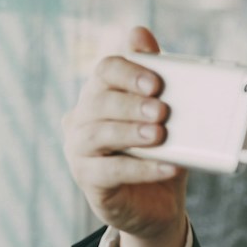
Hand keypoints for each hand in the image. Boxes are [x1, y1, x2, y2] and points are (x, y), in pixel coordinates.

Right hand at [62, 25, 188, 246]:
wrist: (155, 204)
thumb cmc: (158, 152)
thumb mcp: (164, 119)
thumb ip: (160, 86)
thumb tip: (151, 42)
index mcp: (100, 93)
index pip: (106, 70)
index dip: (129, 72)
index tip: (156, 83)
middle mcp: (82, 118)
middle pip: (99, 101)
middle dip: (131, 104)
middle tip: (161, 111)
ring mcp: (79, 149)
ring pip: (98, 134)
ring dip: (131, 132)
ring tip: (159, 135)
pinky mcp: (88, 179)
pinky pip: (111, 171)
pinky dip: (142, 168)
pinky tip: (167, 167)